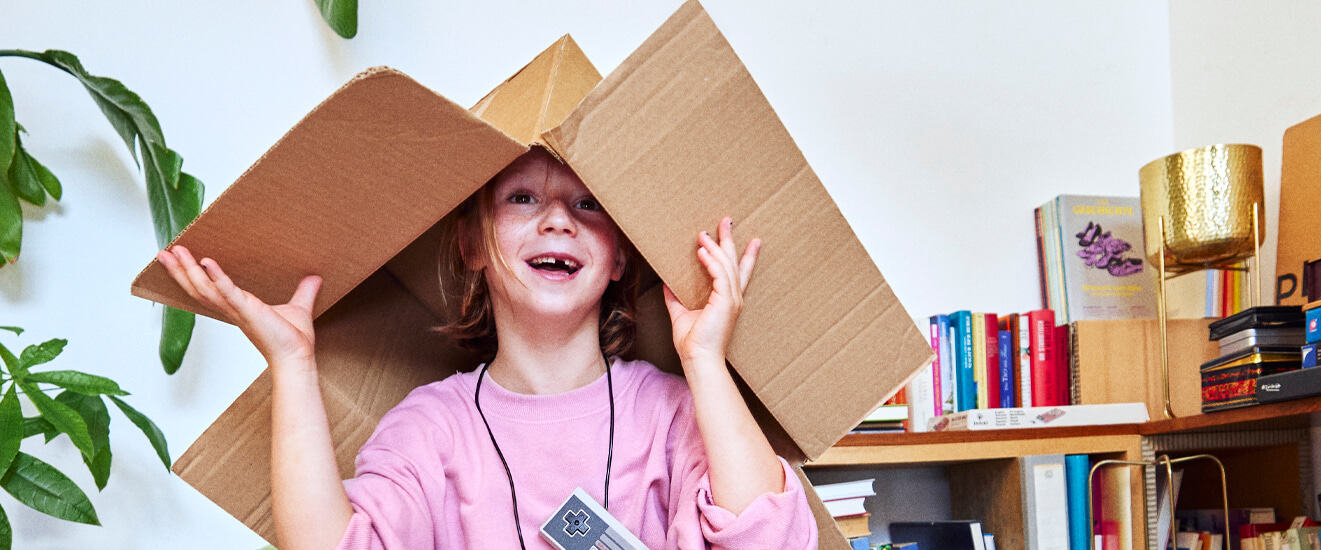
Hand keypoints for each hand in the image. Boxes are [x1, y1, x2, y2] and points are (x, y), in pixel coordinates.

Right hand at [156, 245, 321, 365]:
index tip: (179, 260)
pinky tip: (208, 262)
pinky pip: (229, 293)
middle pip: (197, 288)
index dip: (191, 275)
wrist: (298, 357)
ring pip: (205, 289)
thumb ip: (304, 292)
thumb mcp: (299, 307)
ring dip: (188, 270)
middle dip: (179, 270)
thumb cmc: (294, 339)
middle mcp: (232, 309)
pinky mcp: (249, 311)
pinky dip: (218, 278)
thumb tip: (316, 277)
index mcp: (239, 308)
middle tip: (163, 253)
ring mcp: (238, 310)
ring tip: (174, 252)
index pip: (208, 289)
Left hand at [663, 217, 760, 364]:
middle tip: (728, 220)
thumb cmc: (693, 343)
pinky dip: (711, 261)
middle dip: (730, 240)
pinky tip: (701, 252)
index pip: (739, 273)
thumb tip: (666, 282)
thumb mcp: (681, 314)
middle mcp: (733, 298)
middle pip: (734, 262)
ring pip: (726, 265)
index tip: (753, 240)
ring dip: (716, 246)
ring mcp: (731, 300)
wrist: (698, 359)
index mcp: (727, 301)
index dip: (746, 256)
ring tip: (705, 233)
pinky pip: (719, 275)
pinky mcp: (725, 302)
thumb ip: (675, 298)